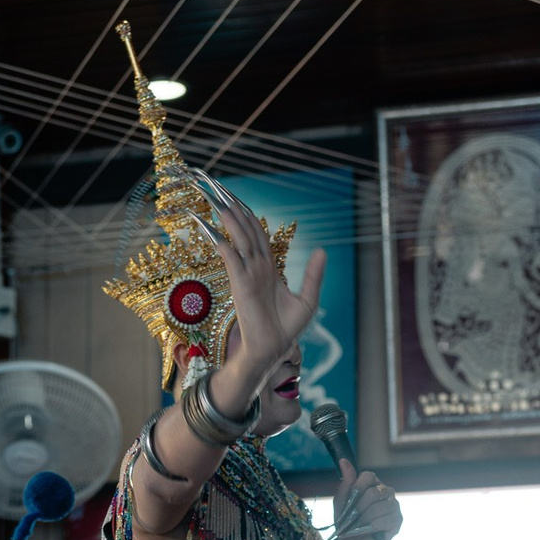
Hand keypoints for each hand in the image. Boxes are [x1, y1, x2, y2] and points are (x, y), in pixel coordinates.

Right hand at [202, 182, 323, 377]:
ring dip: (231, 224)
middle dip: (237, 214)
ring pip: (239, 242)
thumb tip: (321, 251)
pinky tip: (217, 231)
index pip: (260, 237)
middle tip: (225, 193)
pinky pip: (231, 259)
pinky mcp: (240, 284)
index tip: (241, 202)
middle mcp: (256, 268)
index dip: (252, 219)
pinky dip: (224, 245)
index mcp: (270, 269)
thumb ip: (313, 274)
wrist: (276, 346)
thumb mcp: (308, 298)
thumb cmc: (289, 326)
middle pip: (247, 234)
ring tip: (222, 205)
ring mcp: (247, 275)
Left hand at [332, 459, 401, 539]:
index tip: (348, 500)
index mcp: (372, 484)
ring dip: (364, 519)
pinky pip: (385, 520)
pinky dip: (371, 527)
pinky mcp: (398, 521)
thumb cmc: (347, 523)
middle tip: (350, 518)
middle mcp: (386, 492)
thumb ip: (345, 483)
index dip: (357, 487)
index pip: (368, 476)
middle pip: (374, 493)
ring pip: (379, 507)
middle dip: (358, 507)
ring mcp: (394, 506)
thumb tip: (343, 461)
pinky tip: (366, 531)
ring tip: (356, 526)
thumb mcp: (341, 502)